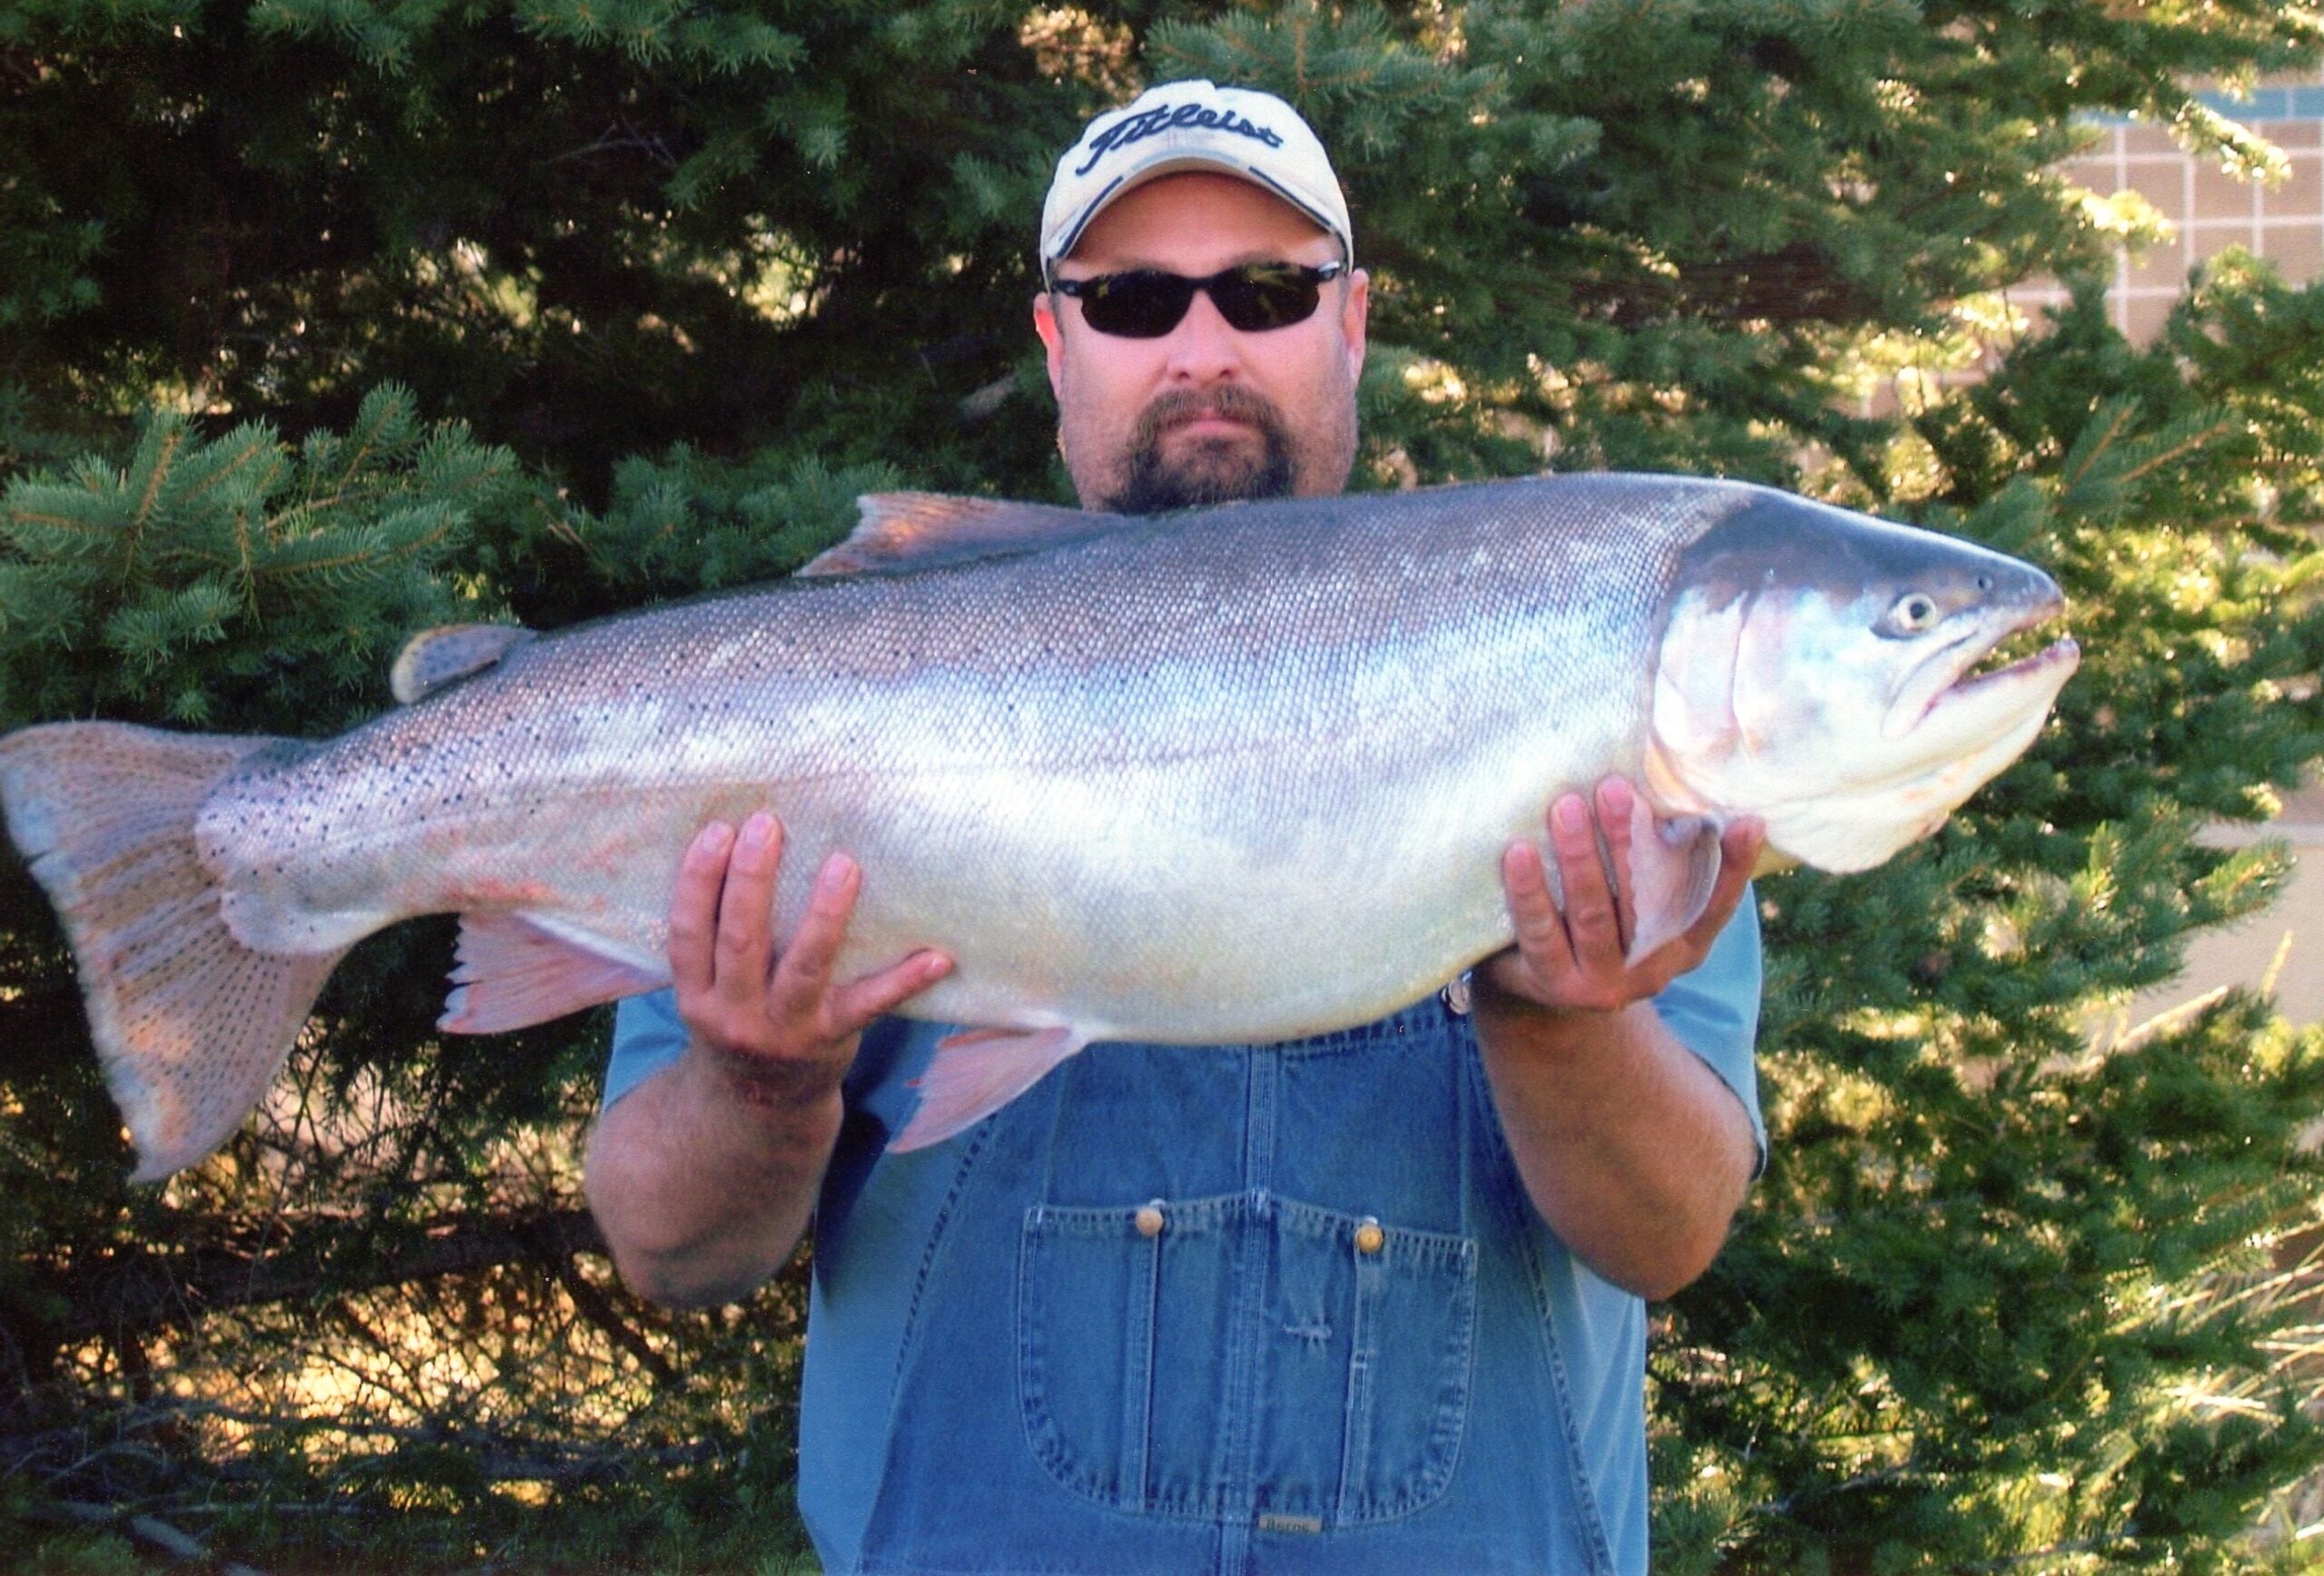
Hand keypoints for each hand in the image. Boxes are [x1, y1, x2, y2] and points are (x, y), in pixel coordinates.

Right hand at [669, 811, 951, 1105]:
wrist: (760, 1106)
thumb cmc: (739, 1020)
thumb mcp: (707, 991)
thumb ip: (714, 938)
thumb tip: (738, 845)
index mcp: (696, 995)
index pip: (689, 933)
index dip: (698, 882)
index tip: (717, 830)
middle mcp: (735, 1014)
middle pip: (741, 941)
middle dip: (752, 880)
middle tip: (767, 824)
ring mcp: (786, 1030)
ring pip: (805, 967)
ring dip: (825, 915)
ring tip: (844, 864)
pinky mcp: (833, 1039)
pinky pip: (871, 1006)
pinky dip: (905, 981)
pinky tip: (938, 957)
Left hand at [1483, 776, 1763, 1016]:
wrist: (1541, 992)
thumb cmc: (1599, 923)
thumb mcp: (1638, 904)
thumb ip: (1658, 863)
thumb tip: (1674, 787)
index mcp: (1683, 946)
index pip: (1716, 905)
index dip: (1735, 866)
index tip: (1749, 821)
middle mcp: (1649, 970)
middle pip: (1644, 901)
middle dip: (1628, 840)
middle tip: (1613, 787)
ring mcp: (1601, 982)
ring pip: (1592, 915)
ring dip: (1579, 858)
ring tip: (1566, 807)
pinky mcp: (1552, 982)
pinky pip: (1540, 931)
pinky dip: (1529, 891)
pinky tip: (1518, 852)